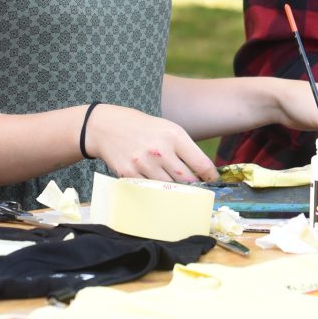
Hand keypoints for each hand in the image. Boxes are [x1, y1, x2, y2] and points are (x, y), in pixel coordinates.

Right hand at [84, 104, 217, 183]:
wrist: (105, 127)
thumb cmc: (141, 128)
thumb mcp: (166, 128)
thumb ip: (183, 148)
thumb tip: (202, 171)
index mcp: (173, 135)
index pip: (201, 163)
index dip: (210, 176)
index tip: (212, 181)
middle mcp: (160, 149)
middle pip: (187, 180)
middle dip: (194, 187)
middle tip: (198, 190)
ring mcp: (143, 164)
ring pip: (169, 188)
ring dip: (176, 191)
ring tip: (178, 190)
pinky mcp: (129, 174)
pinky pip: (150, 190)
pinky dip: (156, 192)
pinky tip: (157, 188)